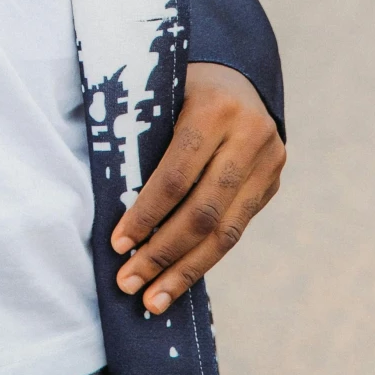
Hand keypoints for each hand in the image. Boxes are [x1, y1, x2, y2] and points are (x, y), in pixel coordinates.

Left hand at [111, 62, 284, 314]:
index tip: (117, 243)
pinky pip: (236, 230)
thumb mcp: (157, 96)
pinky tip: (179, 280)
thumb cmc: (176, 86)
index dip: (146, 214)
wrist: (237, 74)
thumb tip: (102, 200)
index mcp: (214, 108)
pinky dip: (205, 258)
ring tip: (153, 301)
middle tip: (128, 282)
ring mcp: (268, 162)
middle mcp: (249, 136)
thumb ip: (139, 137)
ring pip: (225, 231)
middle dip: (162, 253)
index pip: (175, 175)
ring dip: (185, 271)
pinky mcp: (272, 183)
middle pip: (202, 211)